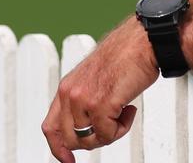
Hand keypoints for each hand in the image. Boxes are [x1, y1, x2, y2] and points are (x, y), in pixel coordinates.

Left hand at [41, 18, 158, 162]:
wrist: (142, 41)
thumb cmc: (126, 56)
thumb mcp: (93, 78)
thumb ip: (84, 99)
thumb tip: (87, 128)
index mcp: (67, 87)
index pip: (50, 127)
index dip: (58, 148)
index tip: (67, 160)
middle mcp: (70, 94)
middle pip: (71, 139)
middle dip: (94, 139)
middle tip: (113, 124)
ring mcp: (84, 100)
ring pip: (90, 140)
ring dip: (111, 132)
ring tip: (123, 113)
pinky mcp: (101, 104)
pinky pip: (108, 134)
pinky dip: (122, 128)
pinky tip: (130, 109)